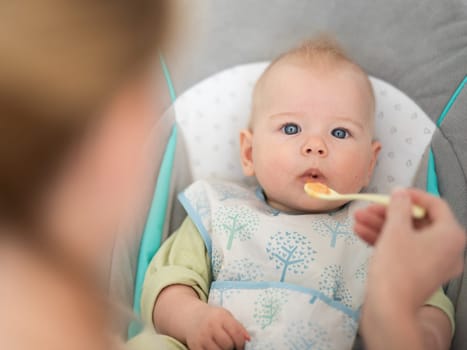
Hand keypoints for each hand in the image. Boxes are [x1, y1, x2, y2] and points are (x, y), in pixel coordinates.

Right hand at [186, 304, 249, 349]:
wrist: (191, 317)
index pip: (236, 333)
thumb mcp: (226, 316)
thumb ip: (238, 327)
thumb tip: (249, 339)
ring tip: (223, 347)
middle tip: (232, 347)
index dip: (241, 343)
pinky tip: (215, 348)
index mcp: (220, 316)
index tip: (241, 346)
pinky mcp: (195, 346)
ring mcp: (202, 337)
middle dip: (233, 348)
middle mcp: (210, 326)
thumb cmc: (213, 317)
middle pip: (228, 345)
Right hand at [354, 188, 464, 305]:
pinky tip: (360, 233)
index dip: (412, 195)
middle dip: (388, 213)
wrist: (389, 309)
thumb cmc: (396, 266)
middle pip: (417, 221)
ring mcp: (433, 263)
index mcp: (451, 235)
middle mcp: (448, 249)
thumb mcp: (395, 229)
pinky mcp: (418, 274)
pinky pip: (403, 250)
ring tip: (357, 219)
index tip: (392, 192)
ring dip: (380, 225)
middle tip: (368, 208)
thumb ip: (398, 206)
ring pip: (406, 236)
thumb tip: (401, 192)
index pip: (435, 205)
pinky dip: (384, 241)